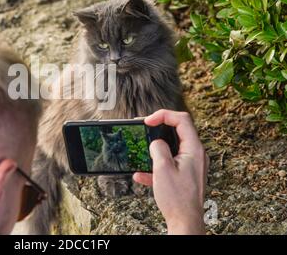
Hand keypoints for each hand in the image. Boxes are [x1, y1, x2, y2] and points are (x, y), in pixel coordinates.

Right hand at [133, 109, 207, 234]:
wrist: (185, 222)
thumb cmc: (177, 198)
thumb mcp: (162, 168)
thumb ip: (158, 148)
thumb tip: (156, 143)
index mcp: (194, 149)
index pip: (182, 120)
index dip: (163, 115)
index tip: (148, 120)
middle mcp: (196, 155)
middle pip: (177, 131)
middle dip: (158, 129)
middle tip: (144, 129)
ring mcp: (191, 165)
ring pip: (171, 148)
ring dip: (155, 149)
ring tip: (141, 152)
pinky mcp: (185, 176)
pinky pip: (169, 164)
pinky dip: (156, 166)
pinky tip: (141, 174)